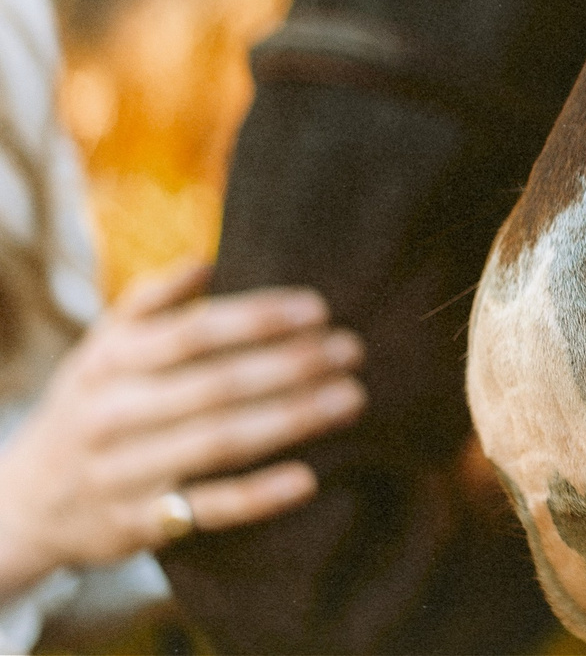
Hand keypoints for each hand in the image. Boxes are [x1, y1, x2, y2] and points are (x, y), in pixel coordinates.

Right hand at [0, 264, 364, 596]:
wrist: (23, 502)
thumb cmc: (89, 407)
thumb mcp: (100, 350)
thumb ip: (149, 303)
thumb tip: (207, 259)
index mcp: (109, 364)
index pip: (191, 334)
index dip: (257, 319)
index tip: (318, 309)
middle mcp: (113, 416)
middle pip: (215, 386)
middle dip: (291, 366)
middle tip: (352, 349)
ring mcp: (124, 474)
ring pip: (218, 443)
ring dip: (291, 420)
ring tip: (351, 397)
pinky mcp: (138, 525)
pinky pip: (205, 510)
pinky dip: (257, 496)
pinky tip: (307, 478)